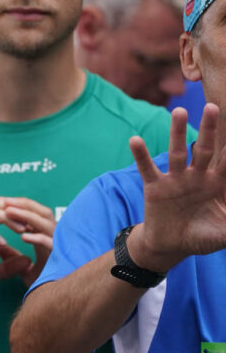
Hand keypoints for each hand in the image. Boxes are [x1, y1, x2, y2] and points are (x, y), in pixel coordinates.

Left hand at [3, 197, 54, 287]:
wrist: (58, 302)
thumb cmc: (46, 285)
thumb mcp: (25, 270)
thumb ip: (13, 258)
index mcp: (48, 239)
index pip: (36, 216)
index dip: (21, 208)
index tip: (2, 205)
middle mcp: (56, 239)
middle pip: (43, 213)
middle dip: (23, 205)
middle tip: (4, 201)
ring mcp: (61, 246)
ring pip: (46, 224)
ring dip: (27, 217)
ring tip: (8, 212)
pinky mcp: (62, 257)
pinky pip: (51, 244)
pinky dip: (38, 238)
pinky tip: (23, 236)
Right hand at [127, 104, 225, 270]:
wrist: (169, 246)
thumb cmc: (200, 238)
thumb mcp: (222, 234)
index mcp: (216, 184)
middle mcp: (197, 176)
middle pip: (205, 149)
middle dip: (209, 129)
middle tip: (213, 106)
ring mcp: (175, 180)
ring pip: (178, 152)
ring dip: (178, 133)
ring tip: (179, 111)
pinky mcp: (155, 187)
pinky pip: (147, 168)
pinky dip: (141, 154)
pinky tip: (135, 140)